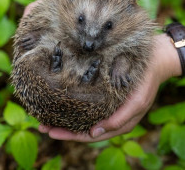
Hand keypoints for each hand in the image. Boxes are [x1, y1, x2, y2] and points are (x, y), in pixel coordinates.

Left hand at [38, 34, 181, 141]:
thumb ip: (119, 120)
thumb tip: (94, 133)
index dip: (70, 135)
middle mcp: (107, 114)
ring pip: (80, 115)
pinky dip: (71, 104)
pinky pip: (85, 102)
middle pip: (81, 126)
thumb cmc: (146, 82)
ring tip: (44, 116)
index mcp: (116, 122)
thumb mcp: (137, 102)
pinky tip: (60, 101)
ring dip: (63, 117)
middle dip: (61, 128)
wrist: (154, 60)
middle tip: (41, 125)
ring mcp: (104, 103)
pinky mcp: (102, 91)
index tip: (51, 132)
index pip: (89, 134)